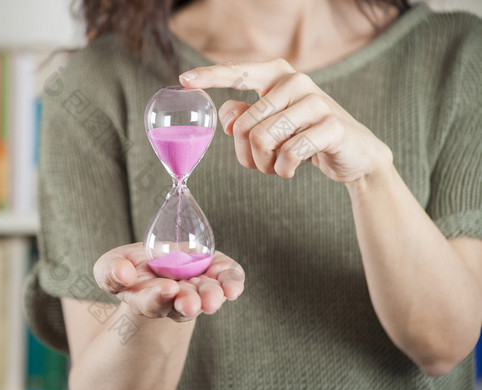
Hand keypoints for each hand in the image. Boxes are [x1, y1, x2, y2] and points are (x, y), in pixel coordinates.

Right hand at [93, 242, 244, 321]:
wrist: (157, 260)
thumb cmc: (130, 267)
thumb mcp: (109, 266)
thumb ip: (110, 272)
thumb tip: (123, 274)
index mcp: (147, 299)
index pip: (151, 303)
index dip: (158, 297)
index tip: (166, 289)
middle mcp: (176, 300)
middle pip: (183, 307)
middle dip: (187, 304)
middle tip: (190, 304)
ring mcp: (199, 288)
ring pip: (208, 297)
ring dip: (211, 296)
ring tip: (213, 298)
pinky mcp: (217, 273)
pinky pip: (229, 280)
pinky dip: (233, 281)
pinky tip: (233, 287)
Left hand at [179, 59, 392, 183]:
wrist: (353, 152)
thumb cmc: (303, 135)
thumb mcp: (270, 124)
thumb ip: (244, 116)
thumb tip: (227, 118)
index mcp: (277, 75)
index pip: (238, 72)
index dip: (209, 76)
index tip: (184, 80)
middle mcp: (295, 81)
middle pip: (245, 125)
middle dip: (247, 155)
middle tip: (261, 163)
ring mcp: (316, 102)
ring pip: (264, 140)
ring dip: (265, 165)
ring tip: (276, 166)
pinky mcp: (332, 126)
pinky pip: (290, 153)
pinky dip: (284, 170)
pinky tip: (291, 169)